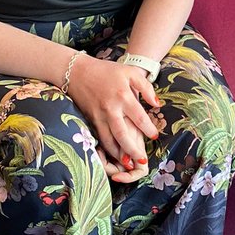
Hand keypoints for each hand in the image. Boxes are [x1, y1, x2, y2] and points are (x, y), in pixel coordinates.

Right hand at [66, 56, 158, 178]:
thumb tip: (157, 104)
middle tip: (142, 161)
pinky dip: (107, 149)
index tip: (155, 136)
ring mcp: (98, 116)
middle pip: (123, 135)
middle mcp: (111, 109)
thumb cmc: (107, 70)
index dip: (149, 130)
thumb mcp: (130, 72)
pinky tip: (113, 156)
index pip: (140, 118)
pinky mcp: (90, 120)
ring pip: (109, 140)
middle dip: (133, 150)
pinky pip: (99, 138)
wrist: (77, 71)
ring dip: (119, 154)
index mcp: (123, 96)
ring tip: (128, 164)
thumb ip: (146, 87)